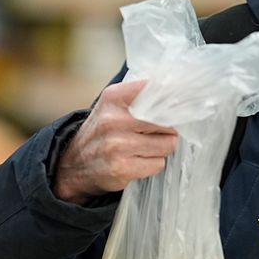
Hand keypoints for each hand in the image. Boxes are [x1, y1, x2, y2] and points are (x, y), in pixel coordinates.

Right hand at [53, 80, 177, 203]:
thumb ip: (142, 96)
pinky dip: (153, 164)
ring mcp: (117, 145)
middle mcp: (114, 119)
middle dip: (168, 129)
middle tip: (157, 133)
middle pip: (168, 121)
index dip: (175, 98)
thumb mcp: (114, 105)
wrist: (74, 165)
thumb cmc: (103, 131)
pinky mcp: (122, 168)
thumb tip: (181, 94)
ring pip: (167, 144)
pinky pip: (158, 164)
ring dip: (162, 148)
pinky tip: (138, 161)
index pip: (158, 90)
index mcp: (114, 97)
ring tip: (145, 148)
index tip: (184, 102)